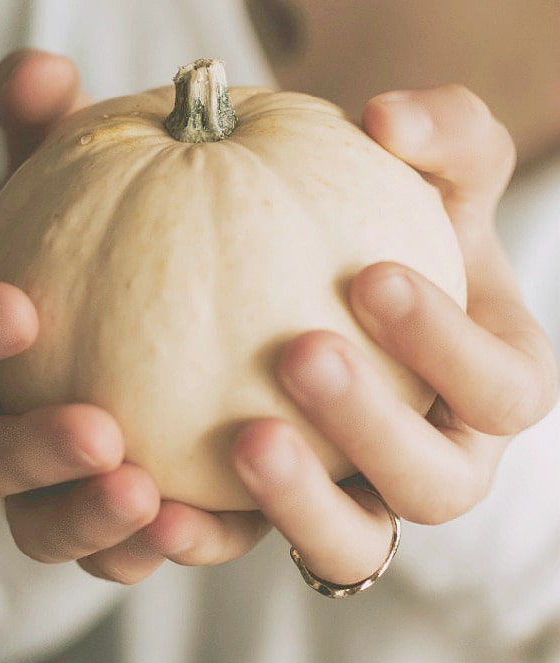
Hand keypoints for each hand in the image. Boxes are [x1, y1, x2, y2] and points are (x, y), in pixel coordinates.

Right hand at [0, 49, 267, 582]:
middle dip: (20, 453)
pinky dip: (147, 549)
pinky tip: (204, 525)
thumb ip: (45, 135)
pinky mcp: (95, 516)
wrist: (134, 308)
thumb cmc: (84, 231)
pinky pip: (108, 550)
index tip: (21, 307)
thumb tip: (40, 65)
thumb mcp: (65, 181)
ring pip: (31, 527)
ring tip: (156, 500)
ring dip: (85, 521)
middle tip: (101, 432)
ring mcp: (31, 480)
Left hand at [231, 85, 558, 586]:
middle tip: (301, 351)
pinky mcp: (283, 515)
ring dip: (302, 503)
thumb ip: (442, 129)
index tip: (371, 274)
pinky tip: (156, 501)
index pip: (506, 389)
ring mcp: (361, 496)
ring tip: (241, 439)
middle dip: (376, 429)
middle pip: (437, 486)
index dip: (451, 347)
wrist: (317, 275)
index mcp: (491, 380)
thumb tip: (389, 116)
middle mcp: (439, 455)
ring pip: (352, 542)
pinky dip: (210, 536)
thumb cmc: (397, 215)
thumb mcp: (439, 163)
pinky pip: (253, 546)